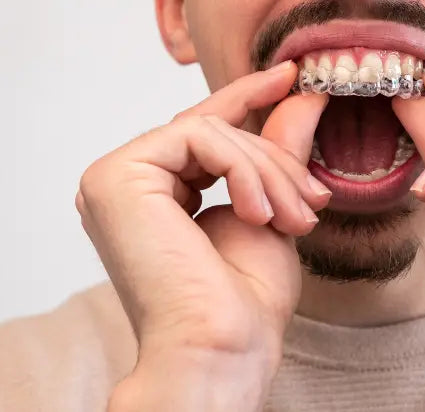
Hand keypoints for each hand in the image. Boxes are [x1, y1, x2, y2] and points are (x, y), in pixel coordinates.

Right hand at [75, 62, 330, 409]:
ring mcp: (114, 179)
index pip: (202, 130)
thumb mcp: (271, 209)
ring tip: (294, 218)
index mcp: (155, 196)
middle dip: (274, 161)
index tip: (290, 76)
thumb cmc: (244, 301)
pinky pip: (200, 137)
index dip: (245, 97)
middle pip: (213, 132)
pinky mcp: (115, 176)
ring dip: (266, 171)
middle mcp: (127, 185)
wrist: (222, 348)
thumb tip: (301, 94)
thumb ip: (275, 151)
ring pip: (210, 131)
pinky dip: (243, 170)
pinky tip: (259, 215)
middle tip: (311, 205)